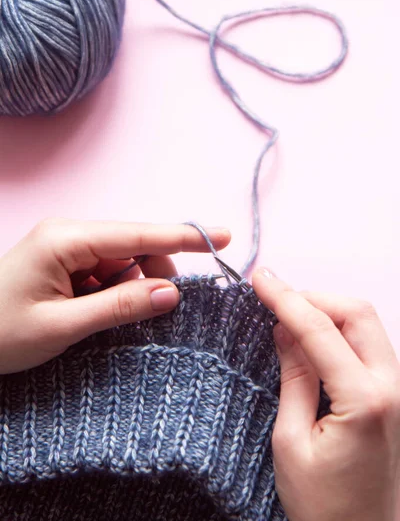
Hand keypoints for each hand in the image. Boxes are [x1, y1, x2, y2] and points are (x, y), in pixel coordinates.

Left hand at [0, 218, 229, 373]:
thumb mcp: (62, 326)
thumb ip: (120, 307)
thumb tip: (172, 294)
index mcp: (66, 239)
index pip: (137, 235)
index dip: (182, 236)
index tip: (221, 236)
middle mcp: (70, 235)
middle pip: (135, 249)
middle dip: (152, 277)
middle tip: (156, 312)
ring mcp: (69, 249)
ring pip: (124, 264)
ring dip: (131, 290)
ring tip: (102, 320)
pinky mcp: (68, 265)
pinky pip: (107, 275)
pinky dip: (115, 294)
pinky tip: (95, 315)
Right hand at [252, 269, 399, 520]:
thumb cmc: (327, 508)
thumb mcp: (292, 443)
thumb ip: (293, 378)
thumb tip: (283, 331)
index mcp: (366, 400)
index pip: (319, 329)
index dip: (285, 298)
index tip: (260, 279)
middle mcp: (393, 387)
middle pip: (356, 312)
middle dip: (313, 297)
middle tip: (273, 297)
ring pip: (366, 324)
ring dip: (326, 312)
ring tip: (286, 317)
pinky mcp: (395, 396)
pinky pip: (369, 345)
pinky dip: (339, 332)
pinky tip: (311, 339)